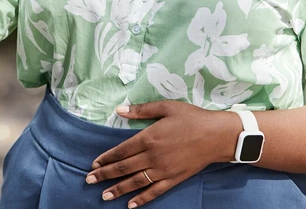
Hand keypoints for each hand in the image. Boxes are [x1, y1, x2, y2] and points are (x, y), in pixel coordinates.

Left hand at [85, 101, 240, 206]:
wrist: (217, 136)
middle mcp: (153, 156)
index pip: (121, 151)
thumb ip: (141, 110)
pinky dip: (141, 199)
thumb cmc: (191, 118)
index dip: (106, 158)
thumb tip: (119, 109)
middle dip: (105, 175)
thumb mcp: (165, 107)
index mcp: (149, 137)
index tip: (94, 164)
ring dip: (118, 189)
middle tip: (89, 180)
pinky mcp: (174, 179)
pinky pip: (154, 192)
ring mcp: (163, 170)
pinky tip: (130, 205)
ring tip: (104, 196)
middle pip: (124, 168)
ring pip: (136, 182)